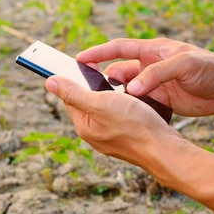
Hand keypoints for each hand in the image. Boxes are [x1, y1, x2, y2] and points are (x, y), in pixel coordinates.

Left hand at [45, 76, 179, 167]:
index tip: (83, 64)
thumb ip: (73, 92)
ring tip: (128, 90)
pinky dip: (128, 106)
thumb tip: (49, 82)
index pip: (71, 97)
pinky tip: (138, 102)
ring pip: (109, 108)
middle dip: (99, 87)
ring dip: (115, 96)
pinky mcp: (128, 139)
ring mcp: (112, 138)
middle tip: (112, 77)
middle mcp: (95, 134)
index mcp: (84, 126)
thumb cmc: (133, 125)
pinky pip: (123, 116)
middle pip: (90, 102)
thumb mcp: (99, 103)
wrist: (165, 149)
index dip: (76, 79)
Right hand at [77, 38, 213, 115]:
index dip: (98, 53)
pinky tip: (123, 114)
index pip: (119, 48)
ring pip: (126, 88)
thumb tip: (130, 88)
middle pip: (119, 70)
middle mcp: (150, 65)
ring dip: (116, 95)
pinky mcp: (160, 99)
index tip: (80, 59)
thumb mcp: (184, 65)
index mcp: (153, 50)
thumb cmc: (210, 69)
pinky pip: (138, 102)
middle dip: (103, 78)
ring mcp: (154, 83)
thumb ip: (156, 75)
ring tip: (105, 104)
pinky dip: (129, 107)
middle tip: (89, 89)